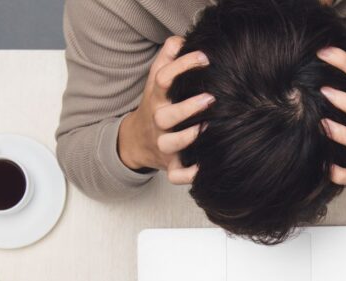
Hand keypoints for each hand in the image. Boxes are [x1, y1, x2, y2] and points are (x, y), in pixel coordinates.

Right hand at [117, 36, 213, 183]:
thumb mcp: (156, 82)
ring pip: (170, 145)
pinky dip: (189, 175)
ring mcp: (163, 144)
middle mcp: (158, 122)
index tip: (204, 58)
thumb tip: (180, 39)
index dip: (182, 66)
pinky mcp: (170, 165)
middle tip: (210, 98)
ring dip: (187, 139)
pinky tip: (204, 168)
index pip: (163, 78)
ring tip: (206, 129)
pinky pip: (177, 175)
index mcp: (157, 98)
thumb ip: (167, 59)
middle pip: (165, 116)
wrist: (135, 142)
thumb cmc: (155, 106)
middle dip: (186, 108)